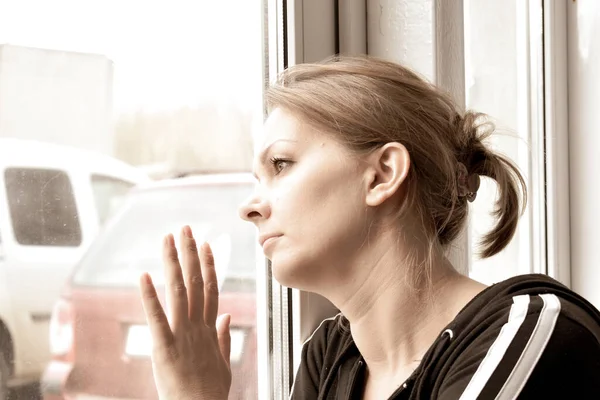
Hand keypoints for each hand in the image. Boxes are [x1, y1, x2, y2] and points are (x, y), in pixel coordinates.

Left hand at [140, 226, 231, 399]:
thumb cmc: (210, 394)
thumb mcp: (223, 364)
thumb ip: (224, 338)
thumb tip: (226, 316)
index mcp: (210, 331)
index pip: (211, 290)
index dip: (208, 265)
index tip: (206, 245)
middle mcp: (197, 327)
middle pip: (196, 282)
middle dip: (190, 253)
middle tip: (186, 229)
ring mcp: (182, 335)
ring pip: (179, 292)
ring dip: (174, 263)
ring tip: (169, 239)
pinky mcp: (164, 348)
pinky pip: (156, 318)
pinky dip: (149, 296)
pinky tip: (143, 276)